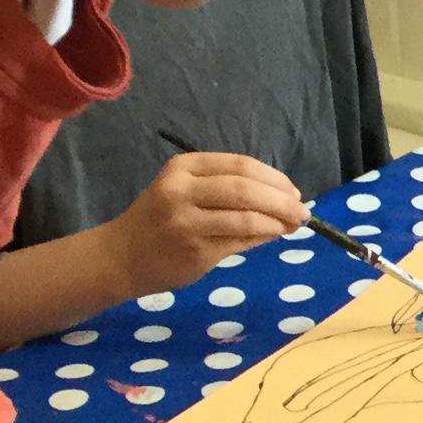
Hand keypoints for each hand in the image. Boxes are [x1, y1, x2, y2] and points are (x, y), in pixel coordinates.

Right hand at [109, 151, 304, 292]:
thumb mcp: (185, 192)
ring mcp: (187, 221)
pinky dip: (263, 236)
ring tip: (292, 225)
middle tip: (302, 211)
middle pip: (246, 188)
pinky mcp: (195, 250)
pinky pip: (240, 240)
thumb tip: (283, 198)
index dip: (274, 178)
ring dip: (278, 221)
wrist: (120, 257)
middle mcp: (182, 190)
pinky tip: (273, 236)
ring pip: (247, 215)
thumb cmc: (159, 221)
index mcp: (183, 168)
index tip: (293, 191)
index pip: (241, 165)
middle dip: (282, 200)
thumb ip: (226, 189)